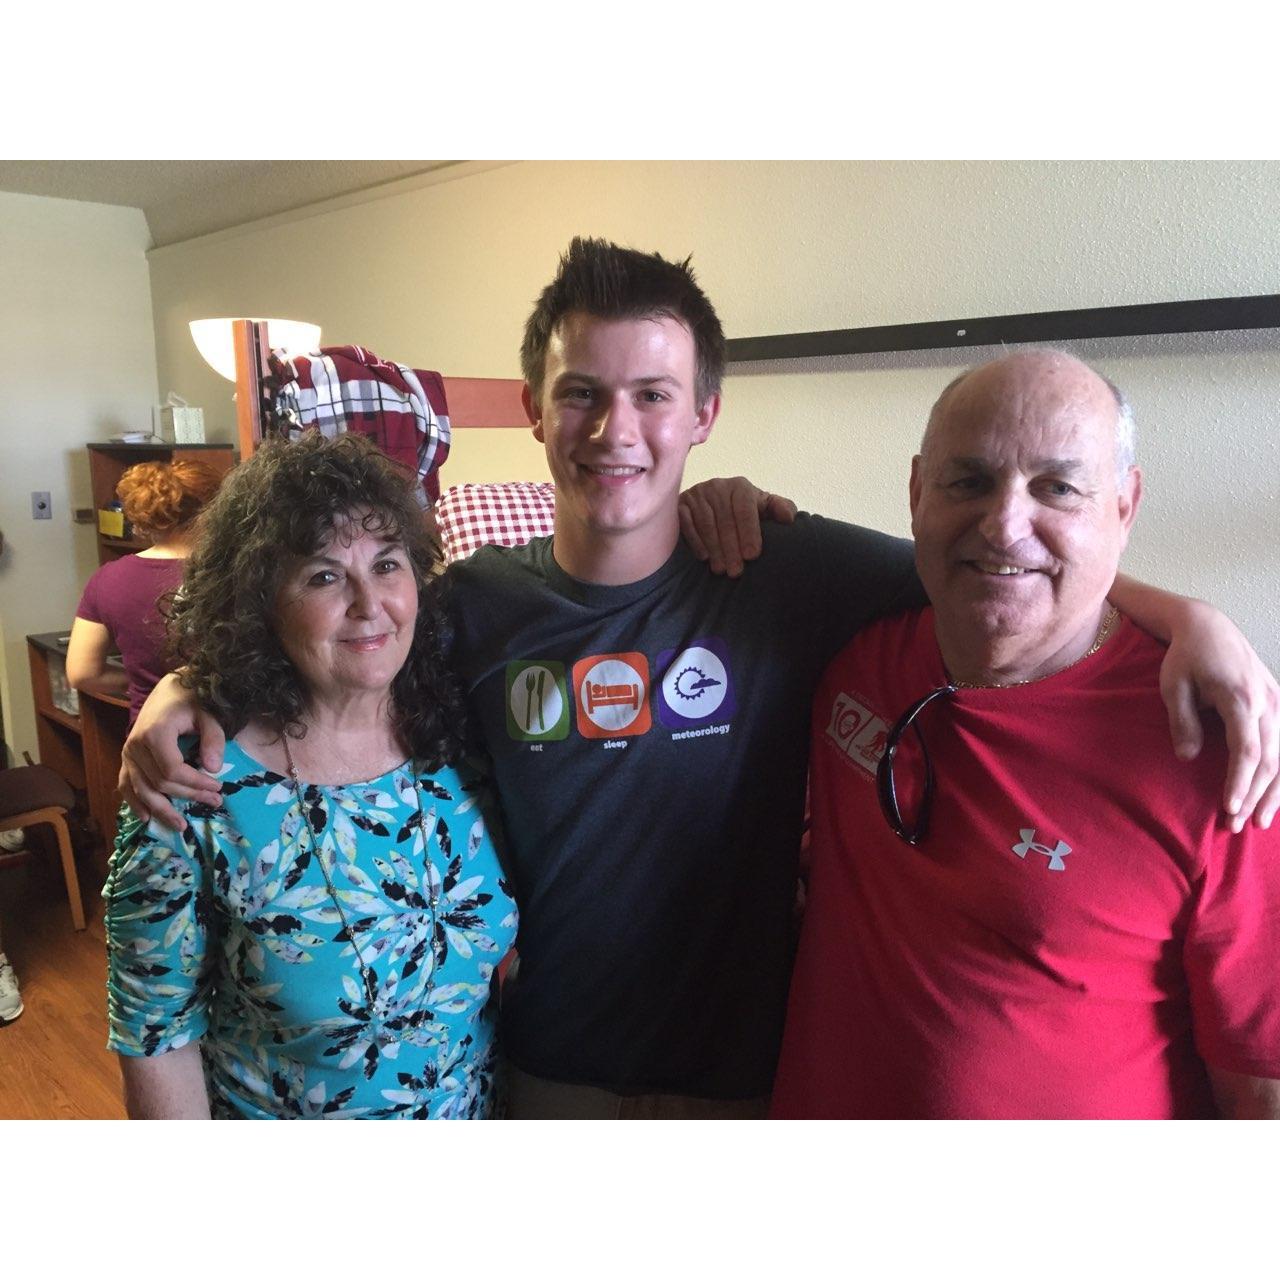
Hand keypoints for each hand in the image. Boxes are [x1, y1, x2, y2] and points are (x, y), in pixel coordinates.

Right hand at [119, 673, 225, 830]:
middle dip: (188, 796)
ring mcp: (127, 754)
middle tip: (215, 801)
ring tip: (181, 826)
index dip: (196, 783)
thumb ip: (213, 739)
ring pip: (142, 790)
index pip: (173, 770)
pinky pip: (125, 785)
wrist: (167, 690)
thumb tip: (214, 768)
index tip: (218, 787)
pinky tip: (146, 818)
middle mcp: (135, 745)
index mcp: (155, 733)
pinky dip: (134, 803)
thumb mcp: (208, 714)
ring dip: (162, 810)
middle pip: (160, 783)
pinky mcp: (125, 759)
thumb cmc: (190, 701)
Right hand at [678, 477, 797, 576]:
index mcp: (740, 486)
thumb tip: (789, 518)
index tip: (752, 555)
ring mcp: (697, 493)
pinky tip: (704, 557)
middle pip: (725, 519)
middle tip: (736, 571)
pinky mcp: (680, 503)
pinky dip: (695, 541)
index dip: (749, 532)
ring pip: (706, 523)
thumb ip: (780, 509)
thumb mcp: (765, 509)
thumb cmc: (745, 512)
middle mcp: (717, 486)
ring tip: (721, 570)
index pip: (744, 508)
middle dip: (731, 548)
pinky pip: (686, 523)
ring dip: (714, 548)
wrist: (714, 506)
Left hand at [1157, 602, 1279, 830]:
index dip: (1240, 782)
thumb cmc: (1186, 657)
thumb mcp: (1173, 686)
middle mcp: (1267, 701)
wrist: (1208, 626)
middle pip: (1270, 759)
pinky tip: (1274, 795)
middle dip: (1255, 795)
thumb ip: (1183, 722)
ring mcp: (1278, 701)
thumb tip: (1187, 758)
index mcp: (1241, 698)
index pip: (1247, 750)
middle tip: (1238, 825)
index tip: (1229, 807)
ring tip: (1260, 821)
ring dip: (1274, 791)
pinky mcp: (1279, 702)